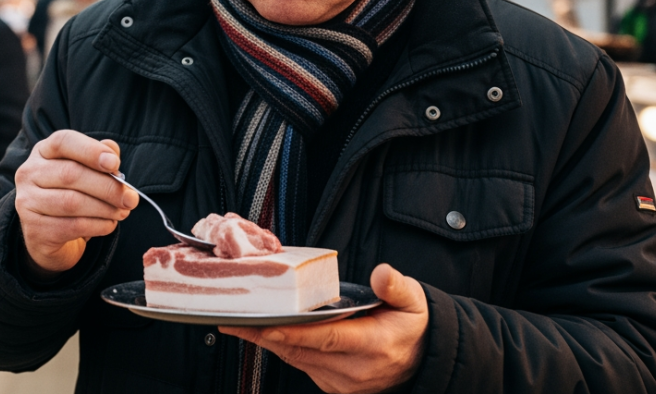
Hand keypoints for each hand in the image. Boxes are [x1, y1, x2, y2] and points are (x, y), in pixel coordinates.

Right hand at [14, 131, 137, 278]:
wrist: (49, 237)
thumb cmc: (71, 197)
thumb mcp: (86, 173)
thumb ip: (100, 159)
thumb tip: (113, 151)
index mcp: (43, 152)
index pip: (63, 142)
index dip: (90, 150)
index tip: (115, 164)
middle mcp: (29, 173)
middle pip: (71, 174)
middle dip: (107, 187)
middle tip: (131, 199)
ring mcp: (27, 202)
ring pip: (72, 202)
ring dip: (105, 209)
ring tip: (122, 213)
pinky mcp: (34, 230)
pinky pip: (72, 226)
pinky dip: (98, 226)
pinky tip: (109, 225)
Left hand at [220, 264, 428, 393]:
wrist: (422, 362)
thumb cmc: (411, 326)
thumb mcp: (414, 301)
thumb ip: (396, 287)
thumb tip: (382, 274)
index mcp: (374, 345)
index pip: (327, 339)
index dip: (295, 332)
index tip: (268, 325)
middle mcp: (356, 369)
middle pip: (302, 350)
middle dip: (265, 335)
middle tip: (234, 320)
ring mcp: (342, 381)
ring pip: (296, 359)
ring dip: (266, 342)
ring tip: (238, 323)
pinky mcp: (333, 386)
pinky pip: (301, 365)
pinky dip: (281, 348)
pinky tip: (262, 333)